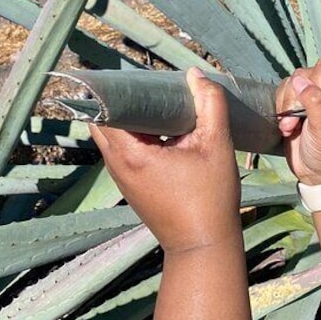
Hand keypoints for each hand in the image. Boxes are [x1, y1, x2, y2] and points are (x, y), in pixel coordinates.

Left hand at [90, 68, 241, 253]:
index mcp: (130, 153)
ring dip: (129, 120)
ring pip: (113, 137)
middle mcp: (117, 166)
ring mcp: (122, 179)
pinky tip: (162, 132)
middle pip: (103, 121)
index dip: (116, 88)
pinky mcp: (131, 188)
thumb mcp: (217, 145)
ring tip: (158, 106)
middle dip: (122, 102)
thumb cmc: (210, 197)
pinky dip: (135, 137)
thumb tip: (196, 76)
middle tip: (149, 88)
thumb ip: (210, 104)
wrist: (204, 245)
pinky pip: (123, 152)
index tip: (134, 74)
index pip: (104, 109)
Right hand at [276, 59, 320, 184]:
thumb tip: (299, 81)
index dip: (313, 84)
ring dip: (286, 106)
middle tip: (297, 121)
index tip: (310, 107)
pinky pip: (282, 94)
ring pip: (290, 84)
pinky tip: (287, 127)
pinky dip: (281, 109)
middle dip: (295, 98)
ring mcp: (312, 96)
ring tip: (291, 127)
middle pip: (304, 75)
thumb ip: (315, 102)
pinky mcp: (297, 105)